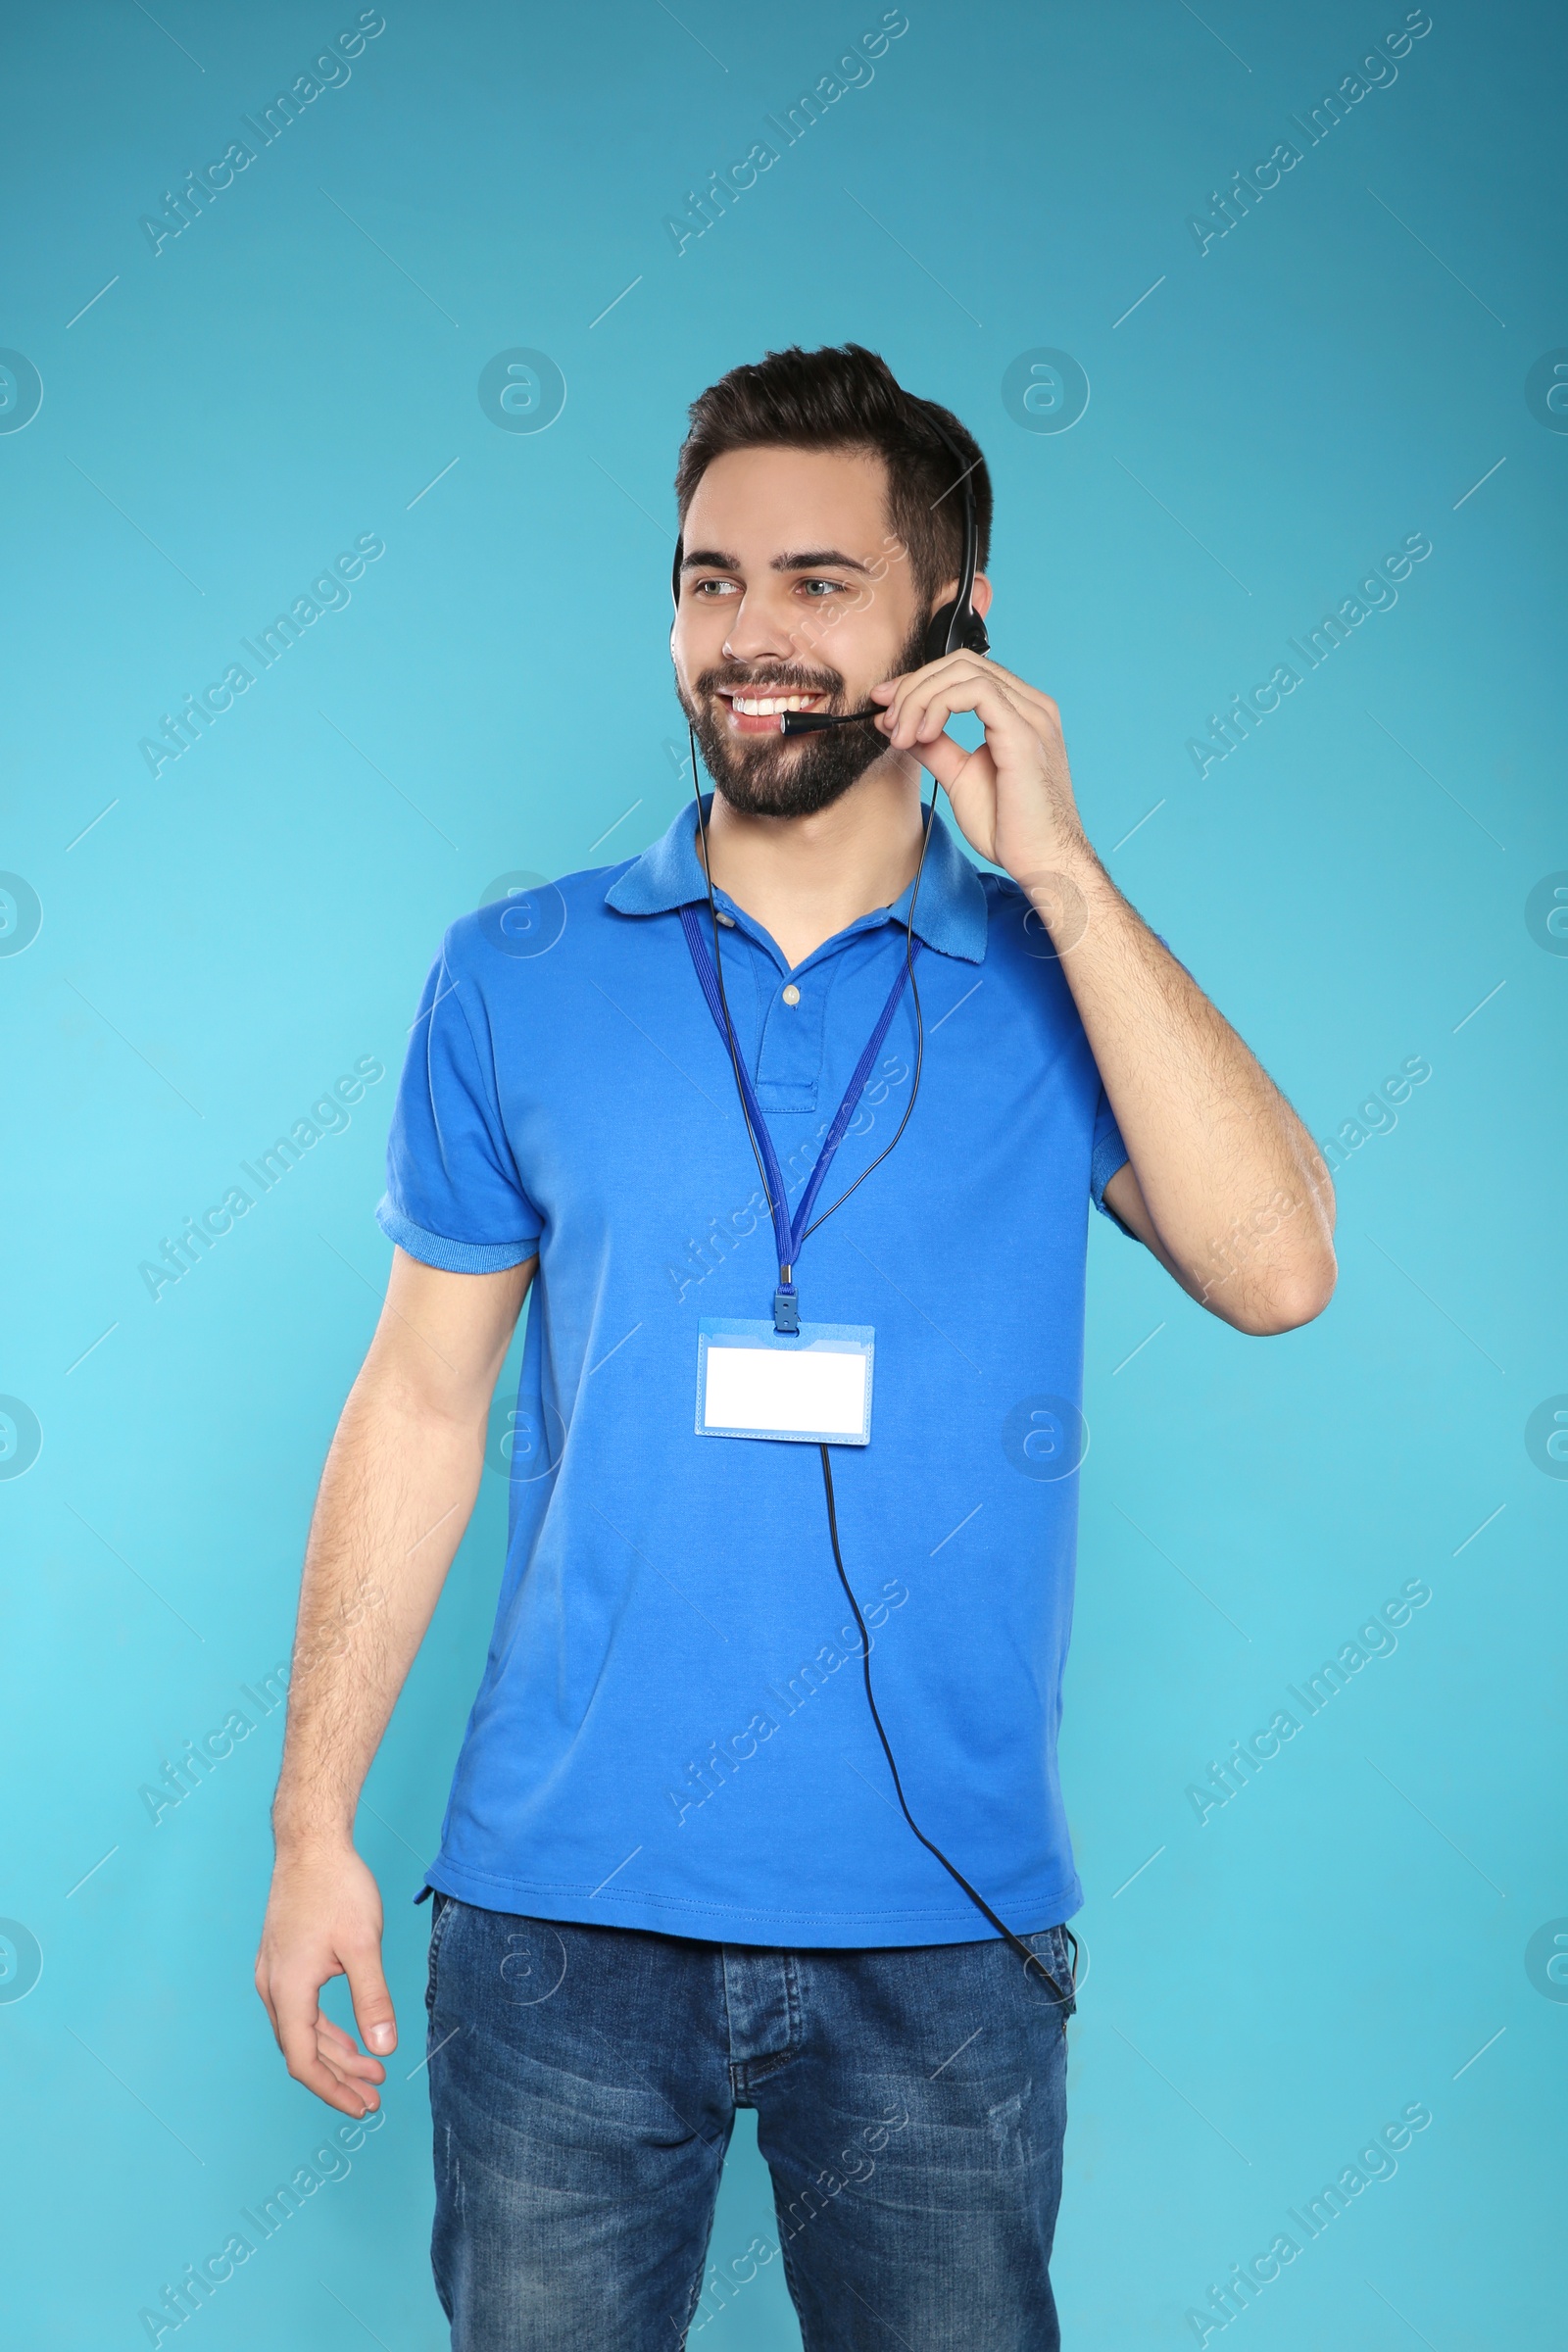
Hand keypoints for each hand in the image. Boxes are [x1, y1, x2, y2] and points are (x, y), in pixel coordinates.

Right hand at [254, 1844, 396, 2115]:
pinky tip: (351, 2038)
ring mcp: (274, 1974)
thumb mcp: (364, 1946)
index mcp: (289, 1989)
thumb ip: (373, 2000)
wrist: (311, 1843)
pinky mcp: (283, 1961)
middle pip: (303, 2050)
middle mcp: (273, 1987)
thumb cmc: (336, 1887)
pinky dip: (326, 2030)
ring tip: (372, 2072)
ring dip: (336, 2054)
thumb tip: (385, 2049)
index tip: (361, 2106)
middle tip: (375, 2097)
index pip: (303, 2060)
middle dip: (339, 2077)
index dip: (332, 2090)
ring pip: (302, 2031)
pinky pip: (302, 2010)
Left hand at [869, 653, 1093, 889]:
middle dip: (914, 685)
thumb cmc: (1009, 828)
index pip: (965, 671)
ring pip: (963, 671)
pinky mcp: (1024, 732)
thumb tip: (896, 723)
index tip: (885, 706)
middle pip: (961, 663)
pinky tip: (923, 734)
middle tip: (887, 718)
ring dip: (920, 698)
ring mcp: (1031, 715)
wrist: (1040, 862)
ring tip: (902, 735)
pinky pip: (975, 691)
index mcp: (1021, 712)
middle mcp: (1031, 705)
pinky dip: (938, 705)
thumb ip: (933, 746)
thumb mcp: (958, 777)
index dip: (919, 681)